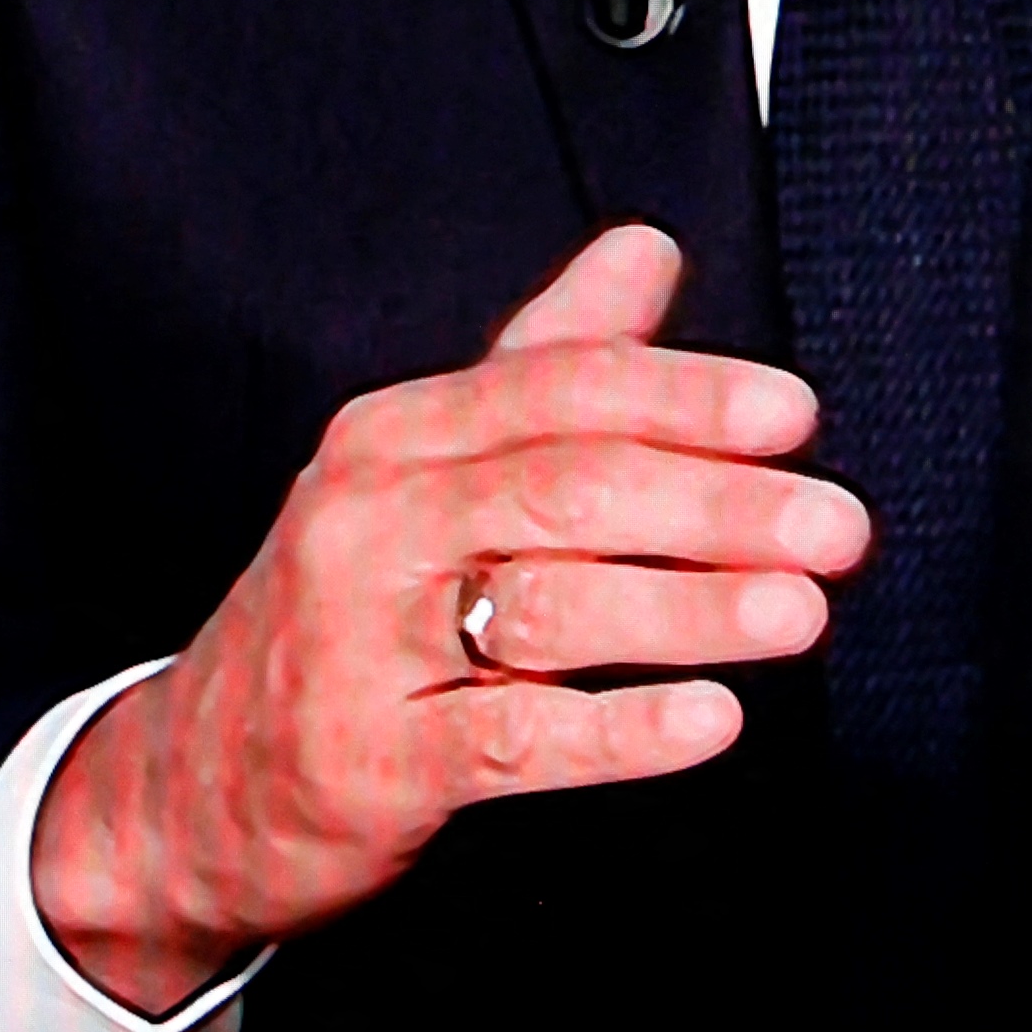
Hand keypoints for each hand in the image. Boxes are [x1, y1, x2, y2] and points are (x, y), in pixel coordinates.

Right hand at [29, 225, 859, 1012]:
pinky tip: (707, 721)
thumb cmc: (346, 611)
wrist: (195, 782)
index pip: (559, 388)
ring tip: (800, 613)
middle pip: (567, 488)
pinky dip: (620, 730)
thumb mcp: (423, 470)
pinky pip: (511, 738)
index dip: (686, 398)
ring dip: (691, 608)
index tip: (794, 417)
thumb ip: (544, 361)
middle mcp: (373, 520)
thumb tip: (647, 250)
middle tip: (837, 526)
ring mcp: (365, 641)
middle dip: (718, 505)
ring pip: (549, 605)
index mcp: (398, 433)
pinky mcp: (372, 759)